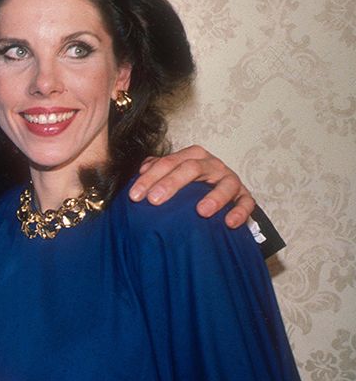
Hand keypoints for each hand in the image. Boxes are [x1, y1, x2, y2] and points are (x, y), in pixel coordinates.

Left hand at [128, 145, 254, 227]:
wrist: (220, 195)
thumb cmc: (190, 186)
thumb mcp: (172, 175)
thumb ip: (156, 170)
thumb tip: (141, 171)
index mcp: (191, 157)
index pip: (167, 163)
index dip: (149, 178)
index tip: (134, 196)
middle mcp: (211, 164)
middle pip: (191, 168)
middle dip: (171, 184)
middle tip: (154, 200)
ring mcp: (230, 179)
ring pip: (225, 184)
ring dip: (214, 197)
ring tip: (201, 211)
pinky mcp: (244, 196)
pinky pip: (246, 203)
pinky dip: (239, 212)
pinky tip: (228, 223)